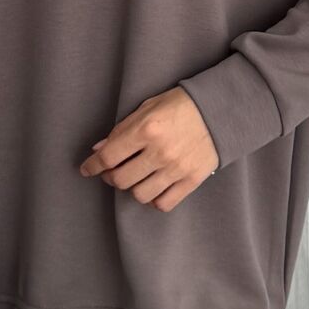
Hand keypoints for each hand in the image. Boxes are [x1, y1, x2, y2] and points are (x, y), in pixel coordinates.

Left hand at [79, 86, 217, 211]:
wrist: (221, 110)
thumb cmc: (180, 105)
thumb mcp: (148, 107)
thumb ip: (122, 129)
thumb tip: (99, 149)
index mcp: (147, 129)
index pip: (109, 156)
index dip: (92, 165)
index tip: (87, 169)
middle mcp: (160, 151)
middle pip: (121, 179)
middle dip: (110, 177)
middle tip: (111, 171)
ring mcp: (177, 168)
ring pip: (140, 194)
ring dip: (132, 188)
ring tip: (134, 178)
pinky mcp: (192, 179)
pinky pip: (164, 203)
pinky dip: (154, 199)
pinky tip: (153, 187)